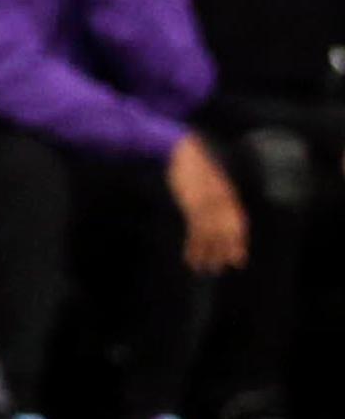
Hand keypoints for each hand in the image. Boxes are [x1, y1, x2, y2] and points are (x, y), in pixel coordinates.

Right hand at [172, 133, 248, 273]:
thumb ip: (213, 192)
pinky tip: (190, 256)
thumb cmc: (190, 162)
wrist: (179, 150)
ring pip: (211, 234)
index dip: (238, 242)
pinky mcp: (192, 204)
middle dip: (225, 251)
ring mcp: (206, 203)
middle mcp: (220, 201)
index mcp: (226, 194)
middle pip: (226, 232)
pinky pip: (195, 230)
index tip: (238, 259)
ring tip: (204, 268)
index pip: (237, 223)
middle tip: (222, 267)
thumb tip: (212, 205)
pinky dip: (193, 245)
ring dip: (207, 253)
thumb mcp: (206, 178)